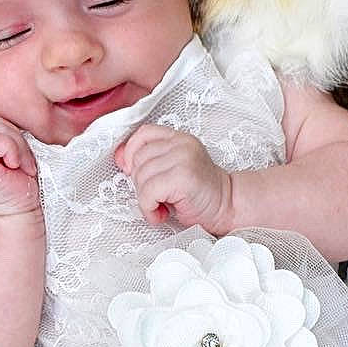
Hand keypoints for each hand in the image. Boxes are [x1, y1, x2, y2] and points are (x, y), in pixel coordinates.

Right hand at [0, 116, 41, 217]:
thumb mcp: (20, 149)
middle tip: (23, 162)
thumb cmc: (23, 184)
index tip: (23, 156)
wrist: (19, 213)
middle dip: (17, 138)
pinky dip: (11, 150)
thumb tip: (21, 117)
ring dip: (17, 145)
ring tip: (19, 165)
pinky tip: (14, 166)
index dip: (15, 132)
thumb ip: (12, 132)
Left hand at [114, 125, 232, 231]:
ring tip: (161, 206)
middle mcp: (181, 144)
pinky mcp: (183, 176)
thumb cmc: (198, 193)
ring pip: (141, 177)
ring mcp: (183, 158)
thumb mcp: (173, 169)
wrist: (226, 207)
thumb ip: (151, 160)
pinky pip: (148, 192)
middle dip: (141, 183)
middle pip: (138, 159)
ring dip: (146, 199)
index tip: (130, 170)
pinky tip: (161, 214)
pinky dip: (149, 208)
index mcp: (179, 138)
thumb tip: (121, 160)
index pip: (144, 133)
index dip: (130, 152)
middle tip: (157, 196)